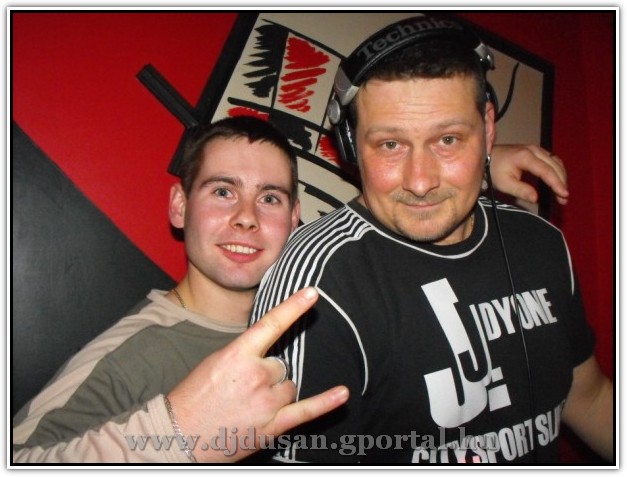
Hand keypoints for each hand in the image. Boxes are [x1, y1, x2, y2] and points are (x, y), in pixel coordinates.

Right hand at [167, 287, 348, 462]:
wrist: (178, 435)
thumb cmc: (192, 397)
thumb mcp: (215, 362)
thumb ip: (244, 354)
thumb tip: (267, 353)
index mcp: (237, 355)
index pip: (272, 324)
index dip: (294, 306)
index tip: (313, 292)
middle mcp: (256, 375)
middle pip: (281, 365)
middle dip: (267, 375)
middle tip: (243, 389)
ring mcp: (266, 401)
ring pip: (289, 386)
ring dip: (276, 392)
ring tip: (250, 405)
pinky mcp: (272, 426)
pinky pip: (305, 411)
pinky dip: (325, 402)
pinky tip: (342, 392)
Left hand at [490, 144, 568, 204]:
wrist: (487, 157)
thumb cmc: (494, 171)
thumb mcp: (504, 184)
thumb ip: (520, 191)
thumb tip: (536, 198)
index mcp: (525, 157)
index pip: (546, 171)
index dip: (557, 183)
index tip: (564, 194)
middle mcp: (533, 149)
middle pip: (554, 165)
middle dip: (561, 182)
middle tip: (564, 198)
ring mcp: (536, 148)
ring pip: (556, 162)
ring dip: (561, 177)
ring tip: (562, 193)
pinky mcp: (536, 151)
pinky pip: (552, 160)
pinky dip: (557, 171)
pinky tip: (558, 182)